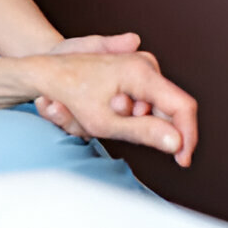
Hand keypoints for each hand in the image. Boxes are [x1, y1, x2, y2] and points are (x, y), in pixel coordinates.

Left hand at [35, 52, 197, 166]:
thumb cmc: (65, 90)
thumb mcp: (102, 119)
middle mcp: (144, 66)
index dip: (186, 136)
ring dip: (117, 120)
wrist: (40, 67)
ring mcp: (135, 69)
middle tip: (105, 116)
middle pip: (165, 110)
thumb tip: (177, 143)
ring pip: (144, 110)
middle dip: (138, 125)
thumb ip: (142, 130)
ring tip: (84, 110)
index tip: (181, 160)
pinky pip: (130, 105)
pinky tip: (82, 107)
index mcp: (142, 72)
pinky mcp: (125, 77)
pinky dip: (109, 114)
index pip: (183, 106)